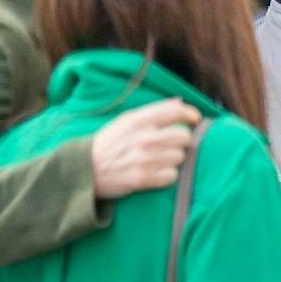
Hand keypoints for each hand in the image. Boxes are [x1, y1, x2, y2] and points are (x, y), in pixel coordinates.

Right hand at [87, 99, 203, 197]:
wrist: (85, 169)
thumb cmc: (108, 143)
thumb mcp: (126, 120)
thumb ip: (153, 111)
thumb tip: (179, 102)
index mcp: (138, 120)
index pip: (176, 111)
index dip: (191, 114)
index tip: (195, 119)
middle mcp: (143, 138)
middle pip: (184, 136)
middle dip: (182, 141)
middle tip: (173, 145)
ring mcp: (144, 159)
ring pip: (179, 156)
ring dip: (174, 159)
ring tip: (160, 159)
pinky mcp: (143, 178)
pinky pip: (171, 175)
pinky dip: (167, 175)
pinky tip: (158, 172)